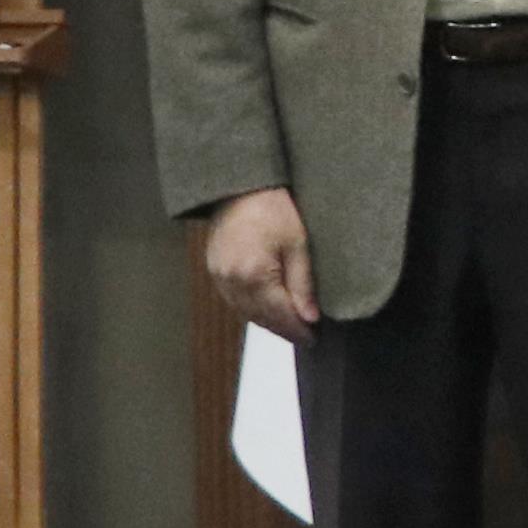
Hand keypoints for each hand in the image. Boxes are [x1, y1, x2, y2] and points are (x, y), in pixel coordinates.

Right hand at [200, 186, 318, 342]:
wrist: (240, 188)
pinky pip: (234, 301)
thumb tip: (310, 317)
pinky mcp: (213, 271)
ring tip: (290, 327)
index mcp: (254, 275)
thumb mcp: (298, 245)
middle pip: (261, 318)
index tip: (314, 339)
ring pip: (246, 313)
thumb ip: (303, 284)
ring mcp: (219, 277)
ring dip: (268, 323)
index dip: (298, 330)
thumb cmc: (273, 210)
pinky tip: (267, 311)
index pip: (280, 315)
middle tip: (306, 337)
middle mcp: (232, 281)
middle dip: (284, 330)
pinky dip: (252, 309)